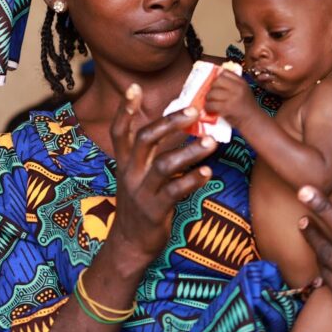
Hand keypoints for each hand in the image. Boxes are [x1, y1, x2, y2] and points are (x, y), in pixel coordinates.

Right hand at [106, 84, 216, 272]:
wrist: (129, 243)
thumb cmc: (140, 204)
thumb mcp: (136, 176)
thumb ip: (150, 154)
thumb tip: (175, 125)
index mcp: (124, 162)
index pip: (120, 131)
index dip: (125, 110)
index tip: (135, 88)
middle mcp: (130, 173)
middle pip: (146, 140)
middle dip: (170, 123)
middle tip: (194, 111)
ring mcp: (141, 192)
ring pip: (164, 165)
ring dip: (189, 151)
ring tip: (211, 142)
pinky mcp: (154, 210)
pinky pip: (175, 191)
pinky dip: (192, 180)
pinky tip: (207, 173)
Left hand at [205, 71, 256, 129]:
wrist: (254, 121)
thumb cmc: (247, 108)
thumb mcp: (243, 92)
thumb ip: (232, 85)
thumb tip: (214, 81)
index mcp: (241, 82)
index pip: (225, 72)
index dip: (218, 77)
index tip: (216, 84)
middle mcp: (238, 88)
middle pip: (217, 81)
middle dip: (212, 87)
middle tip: (211, 94)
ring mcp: (233, 97)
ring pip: (212, 92)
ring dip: (208, 98)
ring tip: (210, 103)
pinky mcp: (227, 107)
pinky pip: (212, 104)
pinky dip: (208, 107)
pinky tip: (210, 109)